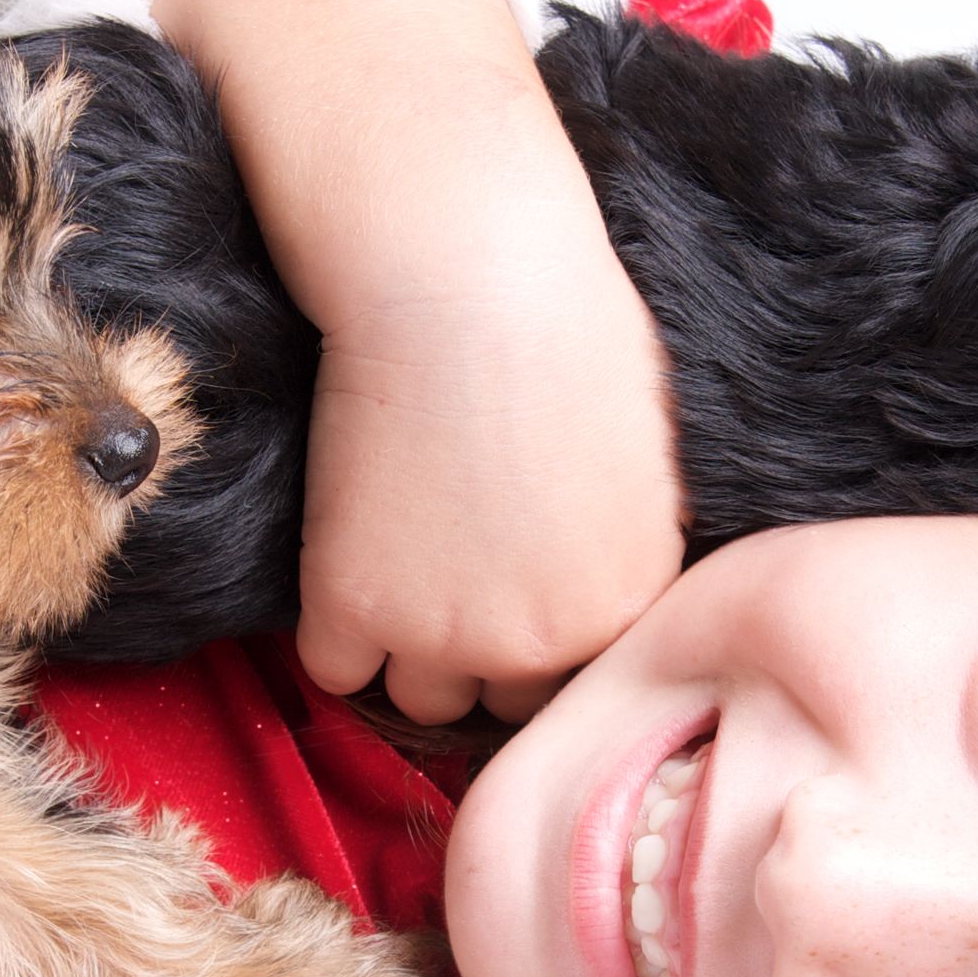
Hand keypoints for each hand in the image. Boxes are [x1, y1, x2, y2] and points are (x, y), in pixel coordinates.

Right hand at [136, 0, 683, 722]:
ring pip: (421, 697)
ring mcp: (444, 637)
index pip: (586, 680)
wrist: (463, 275)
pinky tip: (347, 562)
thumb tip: (606, 571)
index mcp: (627, 602)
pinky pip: (334, 670)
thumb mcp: (643, 450)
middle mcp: (543, 642)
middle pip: (503, 701)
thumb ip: (630, 541)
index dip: (545, 641)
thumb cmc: (563, 323)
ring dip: (408, 648)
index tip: (514, 601)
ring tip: (402, 567)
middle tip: (454, 580)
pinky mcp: (350, 609)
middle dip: (481, 653)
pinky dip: (334, 630)